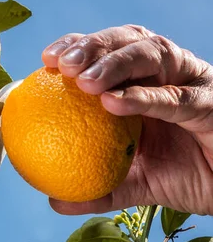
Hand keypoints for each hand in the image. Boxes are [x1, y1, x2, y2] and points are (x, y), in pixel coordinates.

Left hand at [42, 25, 212, 215]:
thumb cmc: (185, 176)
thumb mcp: (133, 184)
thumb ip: (97, 188)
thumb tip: (54, 200)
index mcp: (143, 82)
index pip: (106, 52)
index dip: (76, 47)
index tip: (45, 60)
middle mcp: (165, 73)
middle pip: (126, 41)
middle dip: (92, 46)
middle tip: (62, 64)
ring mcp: (190, 81)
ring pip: (152, 55)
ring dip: (115, 63)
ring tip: (83, 80)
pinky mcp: (210, 102)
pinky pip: (176, 97)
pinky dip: (144, 97)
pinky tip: (113, 102)